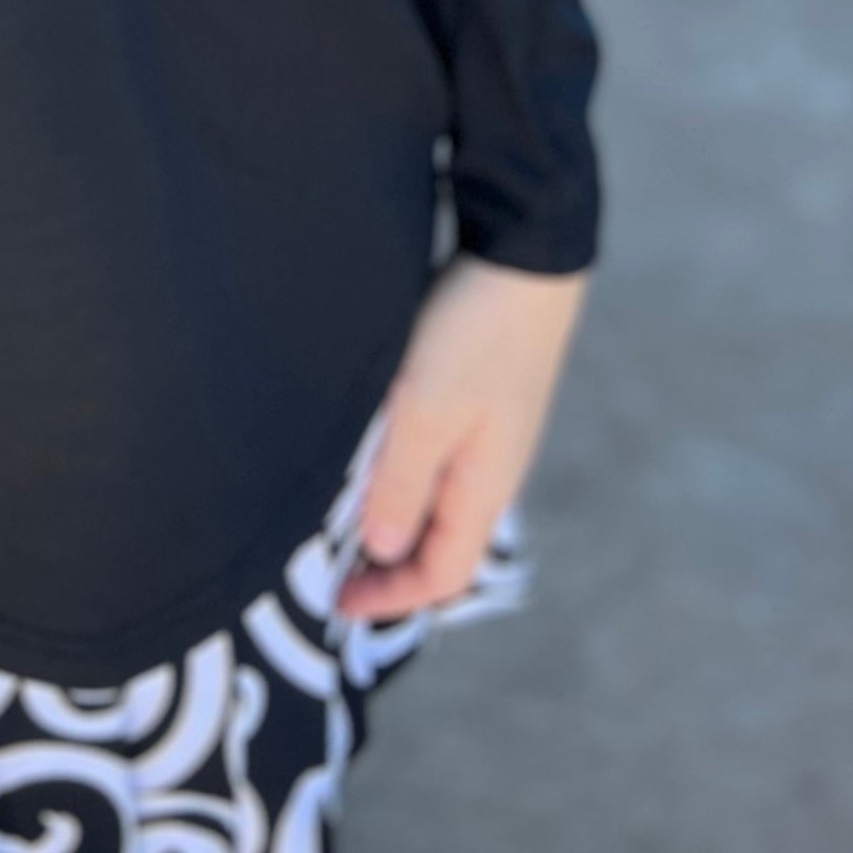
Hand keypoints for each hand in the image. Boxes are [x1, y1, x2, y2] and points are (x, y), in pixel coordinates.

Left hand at [336, 254, 587, 621]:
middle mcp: (490, 470)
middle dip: (387, 566)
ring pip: (434, 500)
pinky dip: (399, 474)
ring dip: (389, 516)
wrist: (526, 251)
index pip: (440, 575)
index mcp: (483, 487)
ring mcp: (486, 433)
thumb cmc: (476, 332)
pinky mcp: (477, 397)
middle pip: (438, 544)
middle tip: (327, 564)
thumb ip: (401, 483)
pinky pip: (434, 459)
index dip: (389, 598)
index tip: (335, 601)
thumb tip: (380, 550)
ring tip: (335, 513)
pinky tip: (367, 453)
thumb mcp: (425, 411)